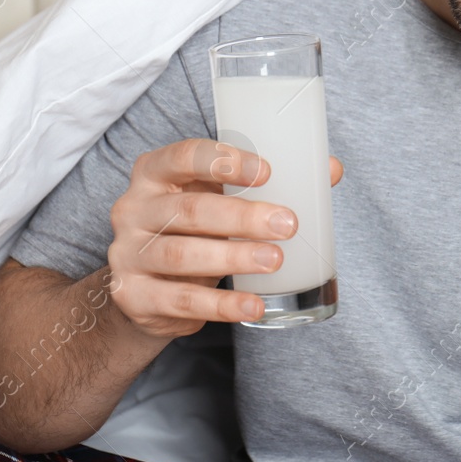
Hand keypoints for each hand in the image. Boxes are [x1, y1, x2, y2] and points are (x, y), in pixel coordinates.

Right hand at [107, 138, 343, 336]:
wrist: (143, 287)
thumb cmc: (191, 228)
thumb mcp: (217, 197)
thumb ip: (264, 183)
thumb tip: (331, 169)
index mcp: (154, 172)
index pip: (184, 156)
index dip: (224, 161)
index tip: (268, 171)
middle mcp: (133, 209)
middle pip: (190, 209)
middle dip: (242, 216)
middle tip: (288, 224)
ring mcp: (128, 254)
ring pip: (181, 255)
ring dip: (233, 257)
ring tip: (275, 261)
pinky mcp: (133, 296)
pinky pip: (181, 300)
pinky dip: (222, 305)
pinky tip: (254, 305)